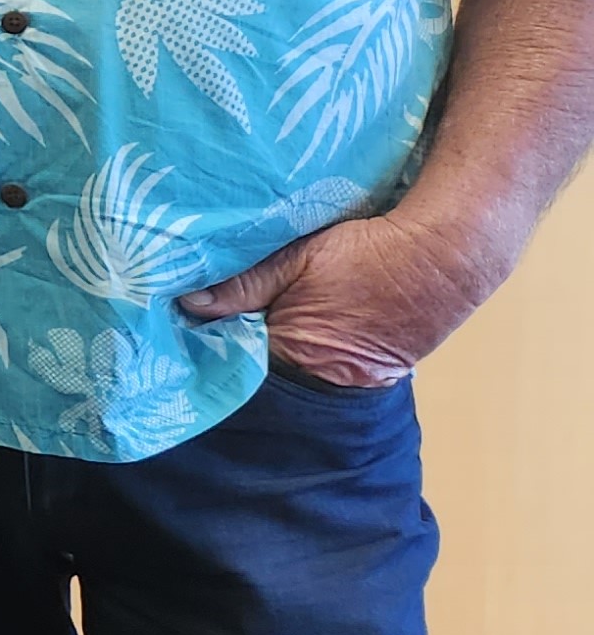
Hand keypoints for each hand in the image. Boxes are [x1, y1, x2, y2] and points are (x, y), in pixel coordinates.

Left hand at [178, 213, 494, 387]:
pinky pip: (328, 369)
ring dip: (273, 350)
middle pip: (267, 374)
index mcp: (299, 355)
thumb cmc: (370, 253)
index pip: (238, 365)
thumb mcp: (297, 258)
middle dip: (240, 353)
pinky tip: (290, 329)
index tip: (185, 330)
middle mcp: (327, 380)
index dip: (212, 346)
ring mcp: (356, 381)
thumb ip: (243, 284)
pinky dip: (306, 352)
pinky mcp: (377, 372)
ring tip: (246, 325)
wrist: (448, 256)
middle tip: (209, 326)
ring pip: (297, 371)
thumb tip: (189, 302)